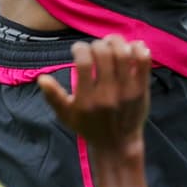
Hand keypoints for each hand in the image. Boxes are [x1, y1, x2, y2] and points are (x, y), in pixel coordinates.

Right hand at [38, 37, 150, 152]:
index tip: (78, 49)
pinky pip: (144, 61)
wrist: (117, 145)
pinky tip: (130, 47)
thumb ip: (53, 96)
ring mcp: (127, 90)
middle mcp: (108, 93)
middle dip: (97, 44)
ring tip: (110, 43)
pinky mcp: (142, 89)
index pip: (84, 62)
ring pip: (124, 53)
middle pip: (104, 53)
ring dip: (116, 41)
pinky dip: (138, 48)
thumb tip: (42, 78)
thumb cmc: (88, 127)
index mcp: (87, 98)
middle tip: (95, 48)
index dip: (80, 48)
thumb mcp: (66, 115)